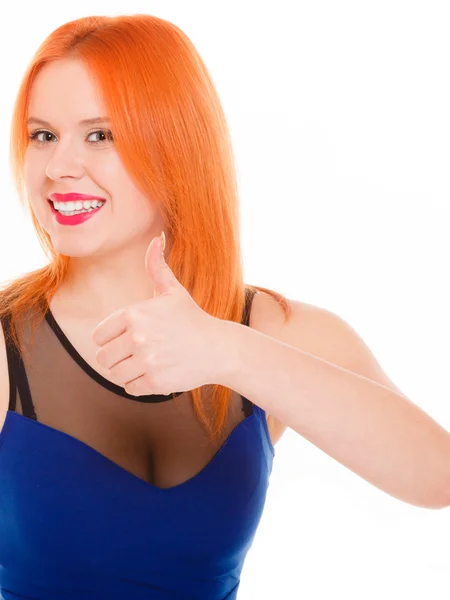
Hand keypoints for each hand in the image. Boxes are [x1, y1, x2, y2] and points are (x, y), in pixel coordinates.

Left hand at [92, 233, 224, 396]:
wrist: (219, 348)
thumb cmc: (192, 318)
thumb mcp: (173, 291)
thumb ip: (157, 267)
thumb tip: (156, 239)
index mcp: (134, 314)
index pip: (98, 335)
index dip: (110, 339)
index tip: (126, 339)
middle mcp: (138, 337)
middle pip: (103, 358)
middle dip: (116, 358)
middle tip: (136, 354)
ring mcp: (147, 361)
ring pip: (114, 374)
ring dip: (126, 372)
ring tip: (143, 364)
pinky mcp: (155, 381)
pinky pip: (130, 388)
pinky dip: (138, 384)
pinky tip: (154, 373)